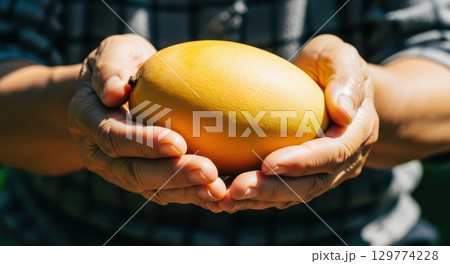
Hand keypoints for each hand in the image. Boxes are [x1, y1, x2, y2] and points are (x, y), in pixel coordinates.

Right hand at [68, 34, 225, 210]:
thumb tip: (113, 91)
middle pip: (133, 171)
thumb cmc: (121, 64)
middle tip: (208, 172)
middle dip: (172, 174)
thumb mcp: (113, 52)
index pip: (113, 136)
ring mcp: (118, 169)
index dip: (144, 142)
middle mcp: (99, 152)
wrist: (114, 90)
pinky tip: (218, 196)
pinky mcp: (140, 178)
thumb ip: (109, 67)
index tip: (178, 143)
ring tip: (217, 191)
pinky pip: (164, 191)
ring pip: (150, 189)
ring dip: (186, 192)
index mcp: (87, 119)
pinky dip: (191, 195)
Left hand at [218, 35, 378, 211]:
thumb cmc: (331, 66)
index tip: (269, 164)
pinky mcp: (304, 176)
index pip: (333, 153)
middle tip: (237, 189)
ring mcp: (326, 173)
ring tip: (225, 200)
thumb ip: (344, 78)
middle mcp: (346, 160)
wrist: (335, 89)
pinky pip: (281, 191)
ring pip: (293, 194)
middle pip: (311, 184)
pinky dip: (255, 197)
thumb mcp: (341, 57)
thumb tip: (342, 111)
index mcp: (358, 132)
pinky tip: (225, 195)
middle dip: (273, 189)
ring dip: (259, 199)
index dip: (302, 162)